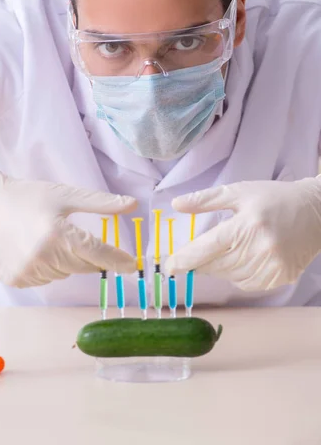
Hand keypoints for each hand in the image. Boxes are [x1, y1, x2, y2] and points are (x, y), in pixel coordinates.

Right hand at [0, 165, 137, 287]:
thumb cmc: (28, 197)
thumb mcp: (65, 195)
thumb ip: (101, 203)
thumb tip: (132, 204)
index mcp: (59, 234)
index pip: (98, 253)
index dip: (118, 260)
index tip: (133, 265)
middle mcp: (44, 257)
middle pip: (83, 265)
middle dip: (85, 253)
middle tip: (69, 233)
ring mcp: (28, 272)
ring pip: (64, 273)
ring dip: (64, 260)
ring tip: (44, 237)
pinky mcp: (16, 281)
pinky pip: (45, 279)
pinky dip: (46, 267)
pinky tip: (32, 249)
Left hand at [165, 178, 320, 290]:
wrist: (315, 212)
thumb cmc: (273, 198)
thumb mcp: (238, 192)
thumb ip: (205, 200)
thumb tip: (176, 205)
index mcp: (246, 225)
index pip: (207, 248)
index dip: (185, 259)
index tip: (169, 267)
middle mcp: (259, 248)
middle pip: (216, 266)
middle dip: (200, 263)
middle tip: (195, 255)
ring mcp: (271, 266)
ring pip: (230, 277)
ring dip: (221, 267)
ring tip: (231, 248)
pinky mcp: (280, 277)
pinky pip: (247, 283)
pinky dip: (239, 274)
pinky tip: (246, 257)